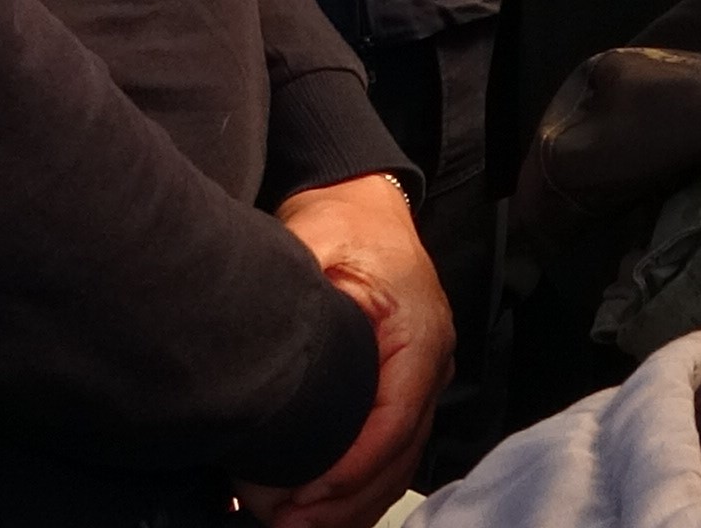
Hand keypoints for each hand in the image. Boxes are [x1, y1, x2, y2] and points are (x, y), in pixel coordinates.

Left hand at [236, 178, 449, 527]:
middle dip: (341, 502)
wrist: (366, 205)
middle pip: (398, 456)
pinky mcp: (404, 391)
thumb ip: (301, 284)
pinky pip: (389, 455)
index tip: (296, 497)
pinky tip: (315, 513)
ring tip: (289, 525)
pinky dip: (355, 491)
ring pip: (397, 465)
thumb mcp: (318, 239)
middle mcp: (433, 365)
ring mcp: (423, 381)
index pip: (394, 419)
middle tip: (281, 523)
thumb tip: (267, 338)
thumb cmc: (345, 222)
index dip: (348, 467)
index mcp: (420, 334)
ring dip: (347, 506)